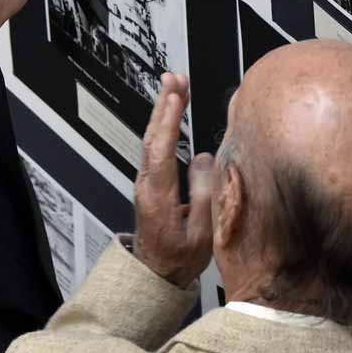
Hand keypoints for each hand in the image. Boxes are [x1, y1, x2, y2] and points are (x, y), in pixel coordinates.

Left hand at [134, 73, 214, 287]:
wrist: (154, 274)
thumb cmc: (179, 259)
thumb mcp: (200, 236)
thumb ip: (203, 196)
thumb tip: (204, 157)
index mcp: (158, 196)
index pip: (161, 151)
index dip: (168, 121)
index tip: (176, 96)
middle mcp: (147, 183)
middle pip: (153, 137)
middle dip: (164, 104)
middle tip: (173, 77)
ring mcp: (147, 181)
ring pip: (152, 139)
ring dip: (163, 110)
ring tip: (175, 84)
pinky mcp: (151, 181)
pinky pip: (156, 146)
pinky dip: (164, 124)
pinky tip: (172, 111)